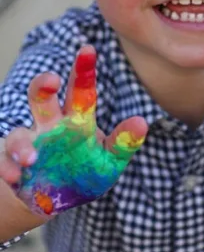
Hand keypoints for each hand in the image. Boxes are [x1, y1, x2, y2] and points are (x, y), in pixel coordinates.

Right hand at [0, 45, 147, 216]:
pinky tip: (16, 176)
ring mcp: (29, 145)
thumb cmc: (86, 173)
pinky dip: (8, 166)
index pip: (81, 91)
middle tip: (52, 80)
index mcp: (77, 120)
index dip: (83, 70)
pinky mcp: (11, 165)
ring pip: (18, 134)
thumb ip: (123, 142)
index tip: (88, 49)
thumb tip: (142, 122)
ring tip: (32, 158)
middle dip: (43, 86)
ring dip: (22, 144)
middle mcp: (50, 126)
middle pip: (42, 98)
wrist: (58, 202)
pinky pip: (4, 161)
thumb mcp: (110, 161)